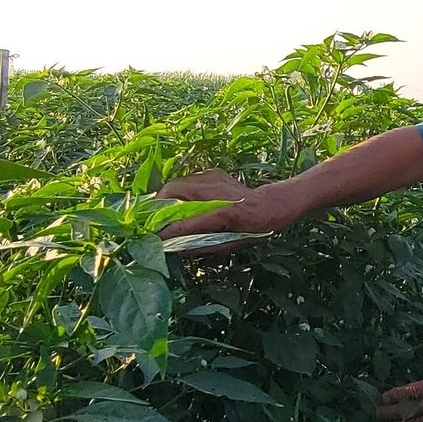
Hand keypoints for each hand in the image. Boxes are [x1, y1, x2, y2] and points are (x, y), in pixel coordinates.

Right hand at [157, 170, 299, 244]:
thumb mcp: (231, 244)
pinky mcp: (213, 172)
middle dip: (157, 205)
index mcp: (224, 213)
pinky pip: (187, 181)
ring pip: (177, 183)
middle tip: (152, 220)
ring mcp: (213, 178)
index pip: (186, 221)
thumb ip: (202, 246)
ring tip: (161, 213)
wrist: (270, 204)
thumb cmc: (254, 229)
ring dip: (166, 197)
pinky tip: (180, 203)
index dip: (167, 230)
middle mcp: (216, 191)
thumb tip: (174, 249)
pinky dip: (178, 192)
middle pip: (173, 191)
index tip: (153, 238)